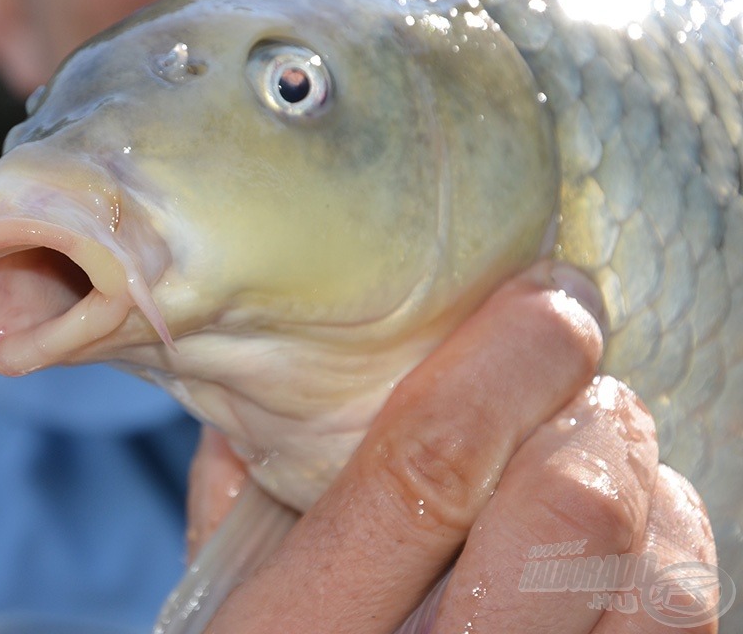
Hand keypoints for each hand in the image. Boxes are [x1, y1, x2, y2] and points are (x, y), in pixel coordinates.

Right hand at [188, 260, 718, 632]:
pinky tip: (629, 553)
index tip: (543, 295)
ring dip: (650, 488)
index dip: (500, 363)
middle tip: (570, 373)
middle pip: (572, 512)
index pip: (425, 472)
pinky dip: (677, 566)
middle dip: (589, 409)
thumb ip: (234, 522)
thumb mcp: (218, 627)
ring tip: (603, 460)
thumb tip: (258, 406)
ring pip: (664, 582)